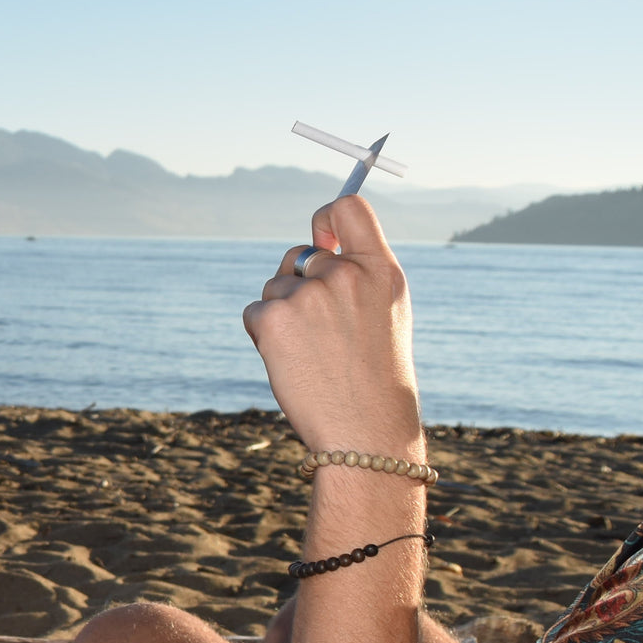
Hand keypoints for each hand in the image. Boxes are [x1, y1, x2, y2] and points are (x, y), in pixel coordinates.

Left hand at [243, 196, 423, 453]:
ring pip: (275, 287)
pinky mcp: (275, 318)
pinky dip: (264, 335)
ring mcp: (309, 295)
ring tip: (312, 354)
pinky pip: (255, 312)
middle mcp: (345, 274)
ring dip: (282, 314)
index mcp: (380, 269)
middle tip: (318, 331)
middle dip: (298, 284)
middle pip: (300, 254)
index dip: (327, 217)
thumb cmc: (377, 376)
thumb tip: (316, 247)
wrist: (367, 433)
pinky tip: (291, 362)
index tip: (321, 238)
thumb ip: (360, 273)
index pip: (349, 209)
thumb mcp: (387, 312)